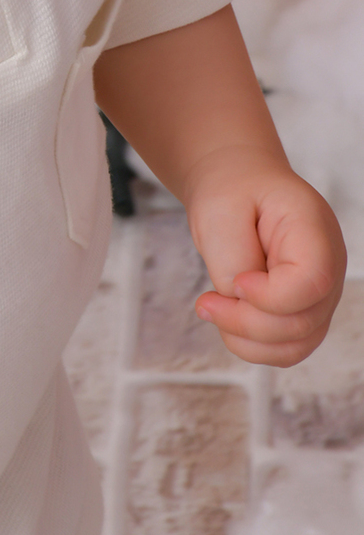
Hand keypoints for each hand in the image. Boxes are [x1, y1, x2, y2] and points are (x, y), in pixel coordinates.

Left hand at [185, 146, 345, 365]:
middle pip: (301, 322)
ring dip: (246, 339)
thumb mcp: (218, 209)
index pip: (312, 281)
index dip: (270, 296)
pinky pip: (286, 349)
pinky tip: (226, 319)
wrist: (238, 186)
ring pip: (295, 345)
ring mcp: (321, 294)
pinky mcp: (304, 312)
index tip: (236, 282)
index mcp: (314, 228)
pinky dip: (251, 346)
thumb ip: (231, 257)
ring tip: (213, 308)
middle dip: (245, 322)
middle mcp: (329, 266)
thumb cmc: (231, 191)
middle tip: (205, 302)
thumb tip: (239, 299)